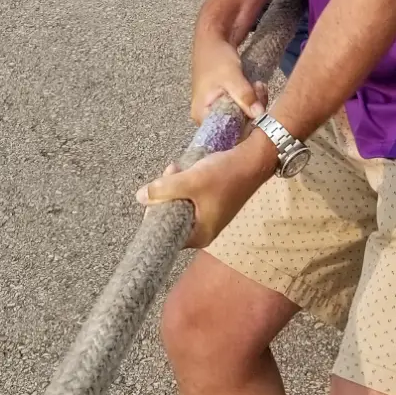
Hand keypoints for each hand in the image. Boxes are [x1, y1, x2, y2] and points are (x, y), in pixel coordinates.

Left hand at [135, 132, 276, 247]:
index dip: (156, 213)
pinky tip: (186, 168)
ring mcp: (208, 215)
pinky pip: (190, 196)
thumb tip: (140, 197)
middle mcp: (204, 229)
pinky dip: (185, 183)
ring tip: (177, 167)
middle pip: (172, 216)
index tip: (153, 194)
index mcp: (200, 235)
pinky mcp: (212, 202)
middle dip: (165, 194)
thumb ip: (163, 189)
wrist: (255, 159)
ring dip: (174, 185)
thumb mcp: (191, 181)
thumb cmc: (226, 174)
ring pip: (180, 203)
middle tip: (170, 172)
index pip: (166, 233)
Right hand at [190, 27, 265, 125]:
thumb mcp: (231, 76)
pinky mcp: (224, 104)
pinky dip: (251, 100)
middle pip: (234, 127)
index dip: (245, 127)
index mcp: (202, 114)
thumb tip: (259, 115)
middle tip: (260, 91)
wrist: (212, 41)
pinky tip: (256, 88)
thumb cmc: (216, 58)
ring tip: (258, 86)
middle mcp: (206, 117)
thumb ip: (244, 96)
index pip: (225, 134)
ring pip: (240, 117)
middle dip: (252, 112)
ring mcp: (215, 111)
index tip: (259, 112)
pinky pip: (241, 109)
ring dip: (254, 104)